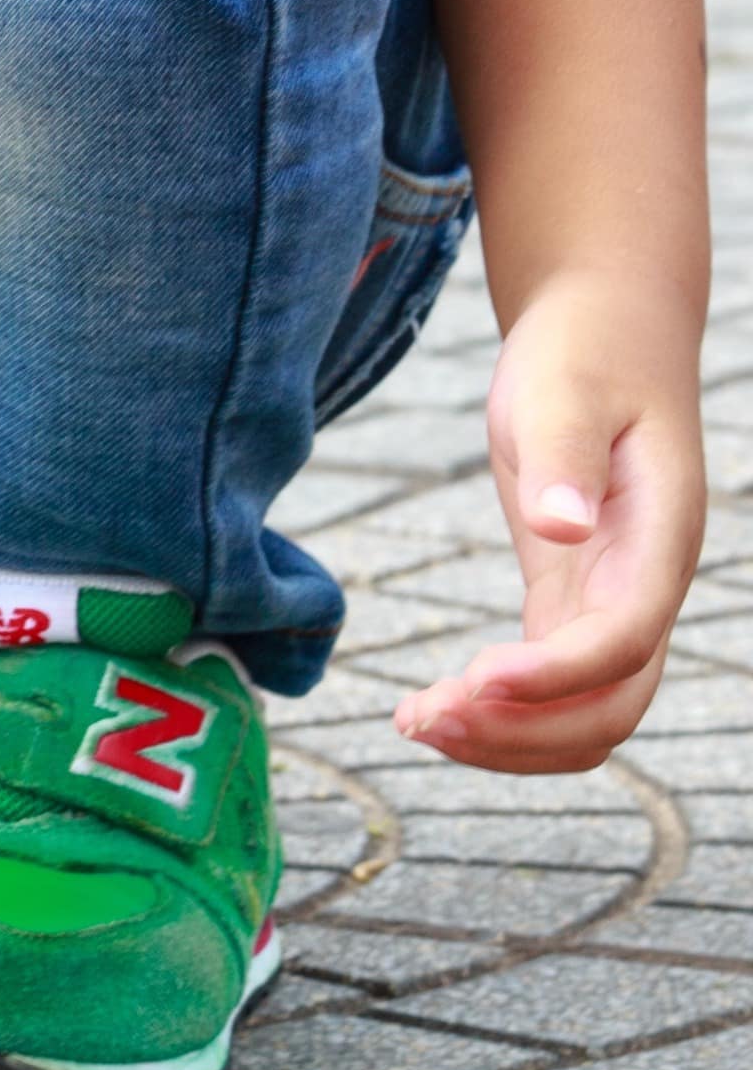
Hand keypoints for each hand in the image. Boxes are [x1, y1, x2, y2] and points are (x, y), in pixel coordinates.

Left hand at [392, 273, 704, 771]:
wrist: (606, 331)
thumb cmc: (585, 352)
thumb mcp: (564, 388)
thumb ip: (565, 457)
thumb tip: (560, 527)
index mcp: (657, 541)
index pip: (623, 642)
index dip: (553, 677)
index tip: (473, 679)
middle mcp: (645, 586)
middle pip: (611, 706)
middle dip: (523, 731)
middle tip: (423, 716)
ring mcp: (611, 598)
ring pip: (586, 714)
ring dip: (507, 738)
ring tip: (412, 722)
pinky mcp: (570, 595)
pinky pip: (549, 685)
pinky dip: (499, 711)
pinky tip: (428, 707)